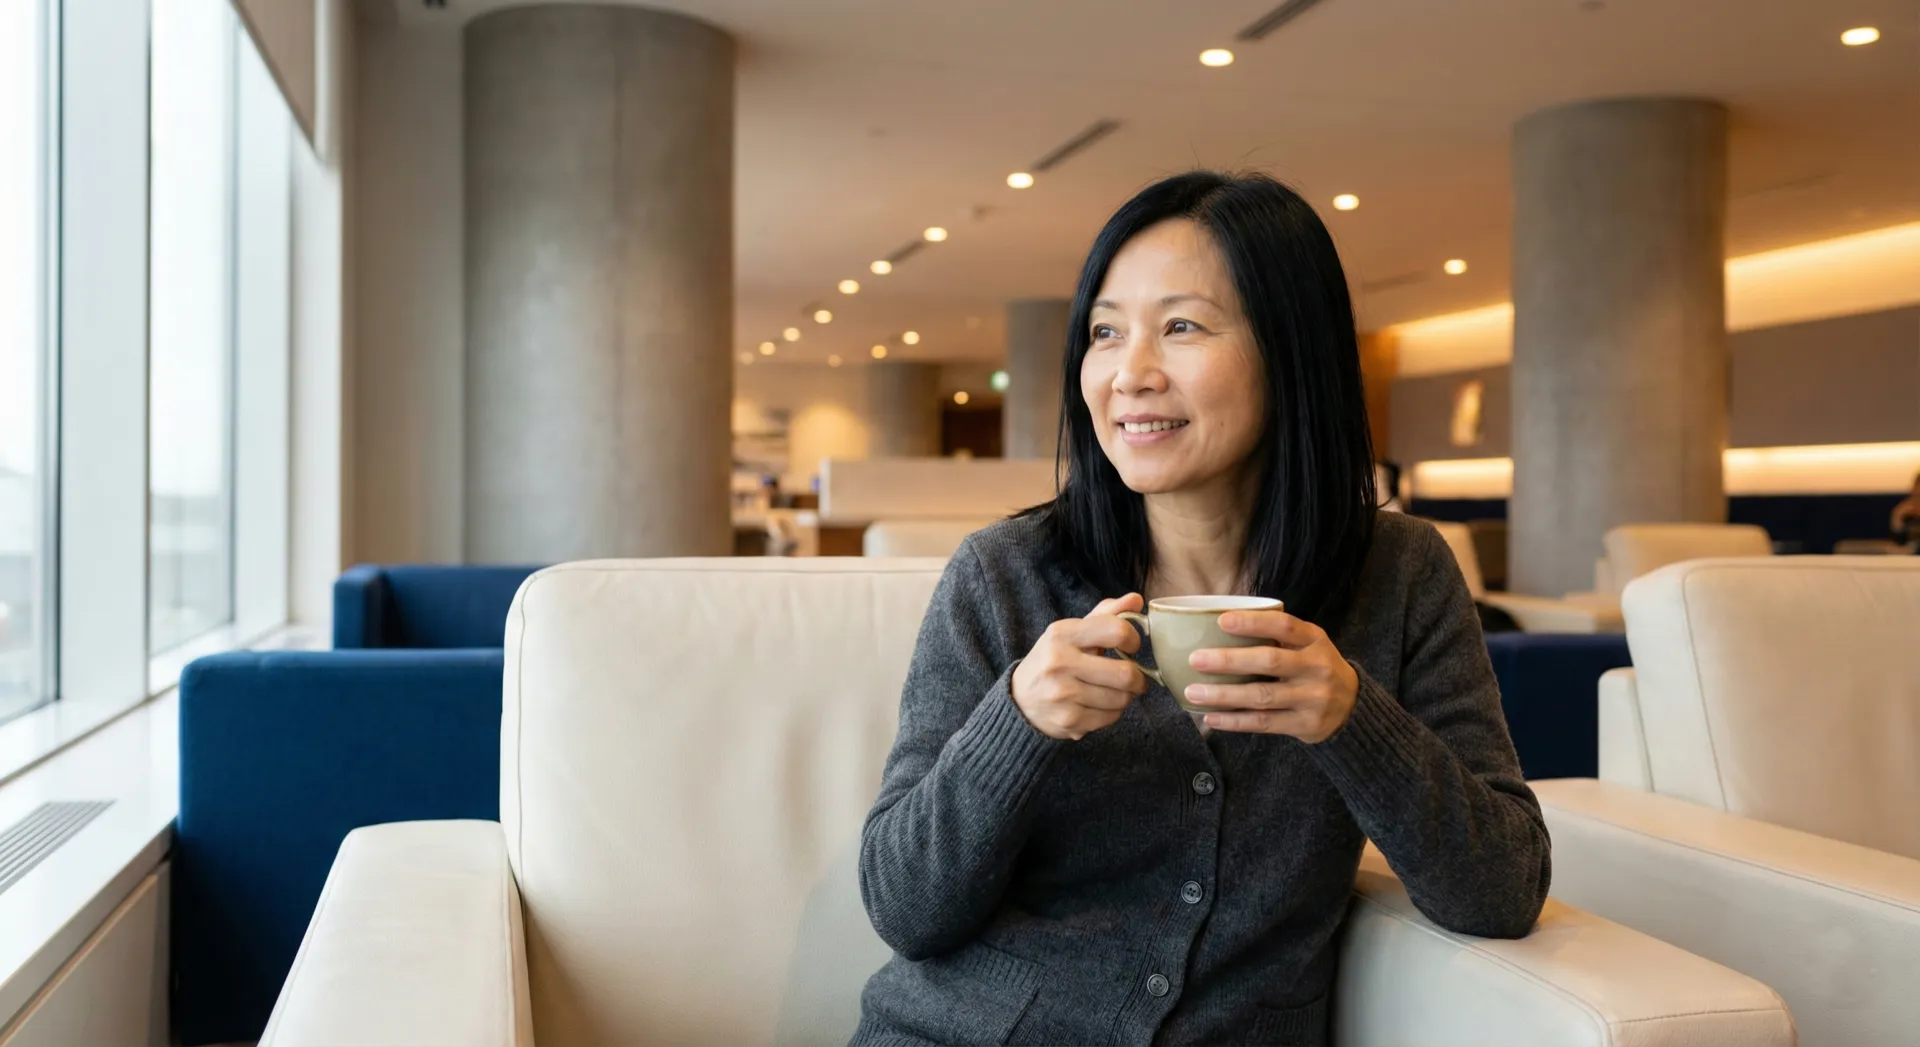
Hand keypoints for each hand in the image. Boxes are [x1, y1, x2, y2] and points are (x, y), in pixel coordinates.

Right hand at [1010, 593, 1149, 740]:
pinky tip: (1100, 705)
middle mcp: (1059, 662)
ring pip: (1121, 698)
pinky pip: (1111, 717)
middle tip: (1134, 677)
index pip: (1117, 631)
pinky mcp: (1068, 720)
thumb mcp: (1072, 632)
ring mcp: (1063, 694)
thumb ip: (1105, 615)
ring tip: (1113, 691)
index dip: (1134, 640)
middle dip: (1138, 678)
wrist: (1020, 699)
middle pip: (1125, 673)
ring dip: (1125, 696)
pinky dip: (1112, 712)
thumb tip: (1136, 599)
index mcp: (1062, 633)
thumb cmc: (1053, 660)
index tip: (1131, 647)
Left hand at [1182, 610, 1358, 742]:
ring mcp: (1313, 698)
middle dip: (1229, 660)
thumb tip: (1218, 625)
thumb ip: (1276, 635)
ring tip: (1194, 692)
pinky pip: (1264, 723)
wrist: (1352, 706)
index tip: (1222, 620)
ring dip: (1224, 695)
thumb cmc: (1314, 667)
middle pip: (1269, 661)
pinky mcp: (1305, 725)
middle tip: (1196, 659)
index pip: (1284, 626)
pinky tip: (1211, 717)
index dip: (1253, 623)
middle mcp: (1317, 667)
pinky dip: (1234, 721)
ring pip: (1262, 696)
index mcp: (1314, 639)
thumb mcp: (1307, 644)